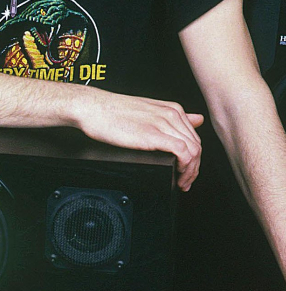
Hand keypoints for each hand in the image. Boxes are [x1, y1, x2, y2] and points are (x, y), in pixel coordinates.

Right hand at [75, 87, 204, 188]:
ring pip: (193, 151)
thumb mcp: (148, 111)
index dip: (194, 158)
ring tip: (180, 182)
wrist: (93, 108)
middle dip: (194, 169)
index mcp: (172, 109)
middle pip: (196, 146)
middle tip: (184, 182)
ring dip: (190, 172)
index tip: (186, 172)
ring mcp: (164, 124)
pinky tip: (176, 174)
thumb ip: (173, 117)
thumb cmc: (112, 112)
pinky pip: (182, 152)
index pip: (194, 137)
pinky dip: (184, 167)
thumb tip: (196, 119)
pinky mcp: (153, 135)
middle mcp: (171, 115)